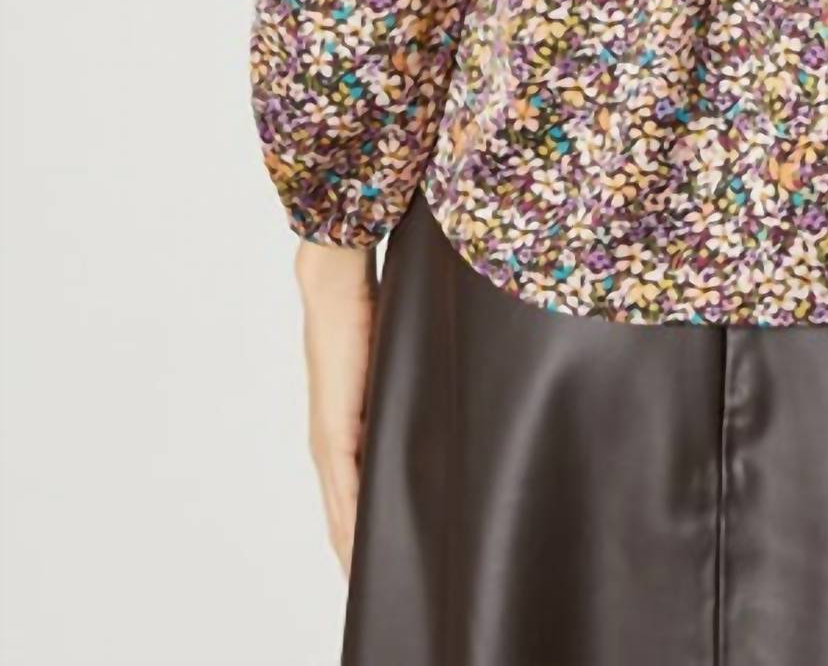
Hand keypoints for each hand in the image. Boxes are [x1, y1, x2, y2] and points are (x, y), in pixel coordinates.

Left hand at [294, 240, 378, 574]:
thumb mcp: (393, 370)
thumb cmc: (366, 317)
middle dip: (362, 558)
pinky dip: (353, 526)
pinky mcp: (333, 433)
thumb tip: (443, 408)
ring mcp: (328, 442)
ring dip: (356, 551)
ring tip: (380, 585)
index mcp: (344, 434)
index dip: (365, 538)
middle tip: (389, 593)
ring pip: (341, 515)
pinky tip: (365, 549)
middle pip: (343, 520)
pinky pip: (345, 493)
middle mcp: (329, 446)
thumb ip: (408, 396)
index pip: (353, 501)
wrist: (335, 289)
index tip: (387, 570)